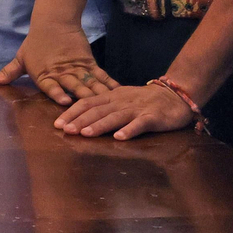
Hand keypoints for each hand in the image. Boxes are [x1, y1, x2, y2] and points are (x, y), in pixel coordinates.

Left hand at [0, 24, 119, 104]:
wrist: (54, 22)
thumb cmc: (35, 43)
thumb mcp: (20, 59)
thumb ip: (7, 73)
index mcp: (44, 74)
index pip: (50, 85)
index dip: (57, 93)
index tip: (63, 101)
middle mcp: (62, 73)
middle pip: (73, 86)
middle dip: (81, 98)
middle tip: (90, 108)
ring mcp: (77, 68)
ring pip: (90, 82)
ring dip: (99, 94)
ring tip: (109, 105)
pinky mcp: (89, 64)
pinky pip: (101, 76)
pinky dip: (109, 84)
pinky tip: (119, 93)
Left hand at [54, 82, 194, 139]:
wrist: (174, 94)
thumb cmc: (142, 100)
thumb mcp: (119, 99)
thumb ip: (102, 106)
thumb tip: (77, 118)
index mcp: (110, 97)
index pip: (86, 103)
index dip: (71, 113)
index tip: (57, 124)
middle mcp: (121, 101)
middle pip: (97, 110)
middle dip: (80, 120)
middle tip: (65, 130)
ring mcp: (137, 109)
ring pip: (115, 116)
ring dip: (99, 125)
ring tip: (85, 134)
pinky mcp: (153, 117)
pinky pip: (140, 124)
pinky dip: (129, 130)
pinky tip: (120, 138)